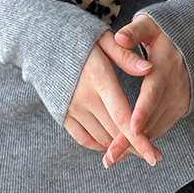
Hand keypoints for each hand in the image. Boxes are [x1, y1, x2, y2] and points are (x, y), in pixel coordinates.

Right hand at [64, 29, 163, 166]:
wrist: (39, 42)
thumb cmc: (77, 36)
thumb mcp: (103, 38)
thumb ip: (126, 56)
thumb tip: (149, 69)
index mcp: (98, 78)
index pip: (122, 116)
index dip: (139, 139)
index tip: (154, 156)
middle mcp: (84, 97)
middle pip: (114, 131)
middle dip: (136, 146)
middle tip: (154, 154)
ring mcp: (71, 107)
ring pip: (101, 138)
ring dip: (119, 144)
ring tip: (135, 145)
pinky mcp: (62, 114)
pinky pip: (84, 139)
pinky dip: (100, 144)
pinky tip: (112, 142)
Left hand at [100, 14, 189, 167]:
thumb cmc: (163, 32)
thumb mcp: (149, 25)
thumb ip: (134, 31)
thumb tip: (119, 37)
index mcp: (165, 68)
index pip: (153, 93)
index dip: (142, 112)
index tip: (130, 128)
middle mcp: (175, 88)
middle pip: (152, 119)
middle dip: (131, 139)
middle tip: (110, 155)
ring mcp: (179, 101)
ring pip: (156, 128)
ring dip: (135, 145)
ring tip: (111, 158)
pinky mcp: (179, 109)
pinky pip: (159, 128)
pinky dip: (144, 139)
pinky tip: (124, 150)